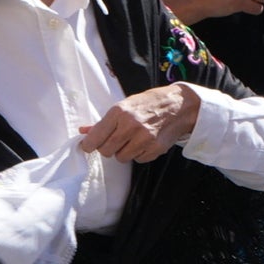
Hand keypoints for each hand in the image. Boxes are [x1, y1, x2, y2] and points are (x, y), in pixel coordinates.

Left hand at [76, 84, 201, 161]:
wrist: (179, 105)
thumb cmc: (148, 104)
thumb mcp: (124, 106)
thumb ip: (104, 122)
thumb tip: (84, 131)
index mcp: (119, 112)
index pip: (94, 139)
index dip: (89, 145)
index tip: (89, 145)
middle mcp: (131, 125)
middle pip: (105, 151)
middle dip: (108, 147)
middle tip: (116, 139)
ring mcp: (144, 139)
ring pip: (121, 157)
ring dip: (124, 151)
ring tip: (133, 139)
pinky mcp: (155, 149)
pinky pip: (137, 160)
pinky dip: (139, 154)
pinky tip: (145, 142)